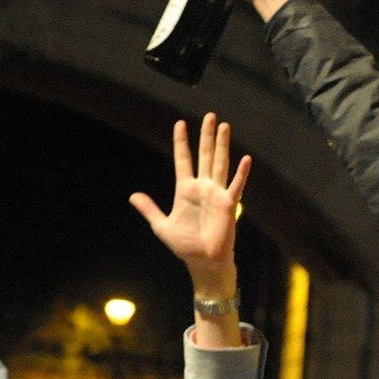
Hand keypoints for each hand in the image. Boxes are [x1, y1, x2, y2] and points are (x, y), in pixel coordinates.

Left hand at [128, 113, 250, 295]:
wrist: (202, 262)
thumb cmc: (185, 245)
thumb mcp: (161, 226)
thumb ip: (149, 209)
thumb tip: (133, 196)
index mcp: (185, 190)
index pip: (183, 160)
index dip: (181, 142)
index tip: (180, 123)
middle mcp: (202, 187)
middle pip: (204, 156)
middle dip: (206, 136)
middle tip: (209, 116)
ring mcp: (216, 194)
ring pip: (220, 164)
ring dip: (222, 145)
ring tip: (224, 126)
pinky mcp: (228, 205)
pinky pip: (235, 186)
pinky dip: (241, 173)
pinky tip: (246, 159)